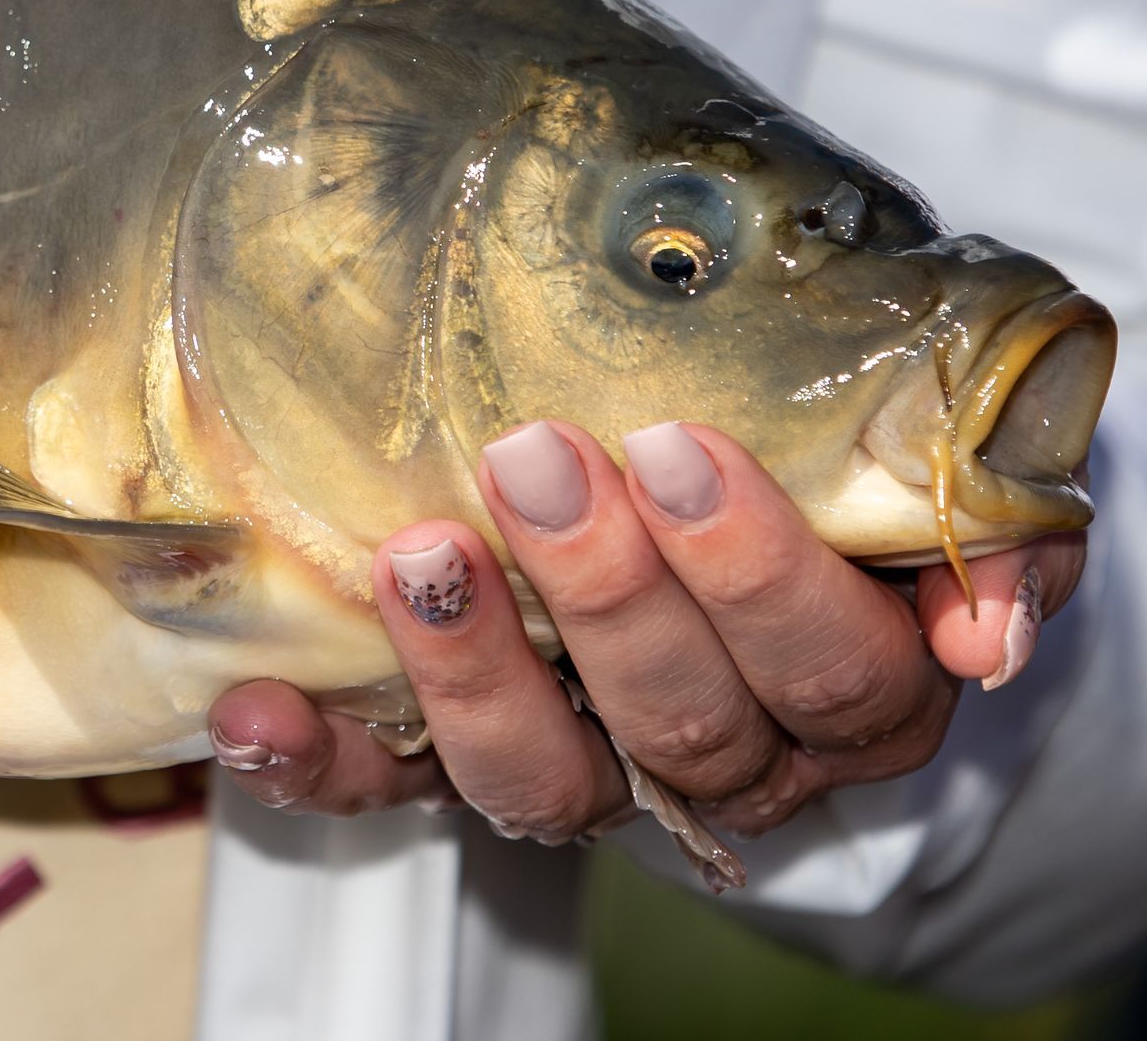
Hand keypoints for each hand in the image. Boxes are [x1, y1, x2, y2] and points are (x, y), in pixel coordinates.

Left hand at [210, 421, 1077, 844]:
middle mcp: (722, 758)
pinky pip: (389, 792)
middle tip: (537, 459)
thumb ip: (974, 534)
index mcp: (844, 692)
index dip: (755, 576)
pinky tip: (257, 708)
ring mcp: (586, 770)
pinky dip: (320, 765)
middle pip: (681, 720)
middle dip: (607, 595)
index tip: (673, 450)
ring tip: (418, 554)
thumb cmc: (813, 464)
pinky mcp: (458, 764)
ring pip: (537, 779)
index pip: (826, 669)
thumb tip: (985, 629)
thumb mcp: (911, 473)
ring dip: (471, 673)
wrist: (707, 495)